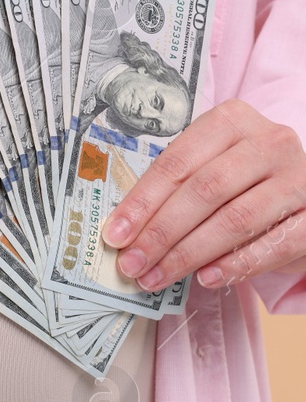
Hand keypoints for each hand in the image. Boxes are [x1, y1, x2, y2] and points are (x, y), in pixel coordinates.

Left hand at [104, 99, 305, 290]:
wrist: (302, 194)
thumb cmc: (241, 182)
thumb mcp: (208, 169)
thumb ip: (173, 190)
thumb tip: (124, 232)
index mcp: (231, 122)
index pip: (176, 163)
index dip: (142, 202)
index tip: (115, 235)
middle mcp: (269, 143)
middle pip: (204, 191)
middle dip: (161, 232)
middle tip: (131, 264)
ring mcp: (299, 178)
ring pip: (236, 219)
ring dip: (189, 254)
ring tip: (156, 277)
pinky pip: (274, 245)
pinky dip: (236, 265)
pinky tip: (206, 279)